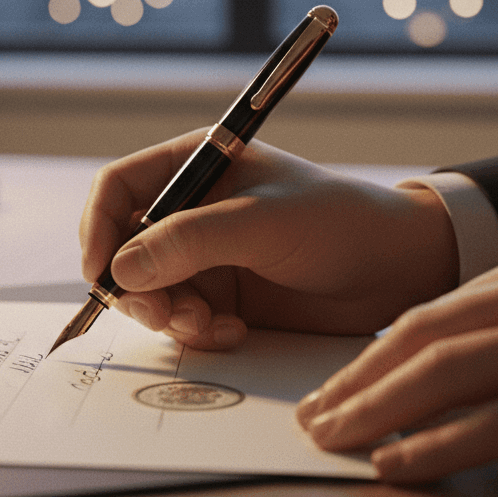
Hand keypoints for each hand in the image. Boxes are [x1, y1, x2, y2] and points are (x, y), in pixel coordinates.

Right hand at [80, 131, 459, 348]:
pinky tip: (232, 331)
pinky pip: (180, 318)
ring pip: (147, 290)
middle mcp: (190, 209)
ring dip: (168, 314)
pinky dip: (195, 331)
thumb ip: (191, 241)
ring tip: (210, 324)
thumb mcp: (262, 223)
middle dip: (136, 287)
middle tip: (165, 315)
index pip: (118, 189)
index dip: (99, 228)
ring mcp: (203, 254)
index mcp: (194, 165)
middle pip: (123, 247)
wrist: (398, 270)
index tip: (103, 273)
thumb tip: (121, 269)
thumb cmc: (338, 222)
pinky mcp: (220, 294)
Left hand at [296, 229, 497, 481]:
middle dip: (357, 379)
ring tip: (330, 438)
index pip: (438, 311)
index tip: (337, 386)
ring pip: (443, 372)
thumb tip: (441, 374)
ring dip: (374, 410)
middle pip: (425, 333)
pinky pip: (492, 426)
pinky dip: (432, 447)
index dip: (376, 353)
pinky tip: (391, 465)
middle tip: (312, 413)